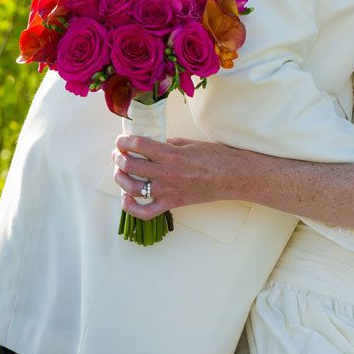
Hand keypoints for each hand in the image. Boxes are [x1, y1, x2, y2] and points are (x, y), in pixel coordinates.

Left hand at [113, 135, 228, 217]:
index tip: (121, 140)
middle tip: (119, 154)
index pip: (139, 145)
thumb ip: (168, 144)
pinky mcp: (173, 203)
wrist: (235, 177)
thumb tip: (151, 145)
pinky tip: (127, 198)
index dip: (125, 141)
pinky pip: (146, 212)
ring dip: (121, 179)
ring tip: (121, 172)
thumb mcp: (191, 144)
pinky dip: (131, 207)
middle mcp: (168, 173)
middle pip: (131, 166)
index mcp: (173, 155)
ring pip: (133, 188)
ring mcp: (169, 190)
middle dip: (119, 158)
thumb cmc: (217, 158)